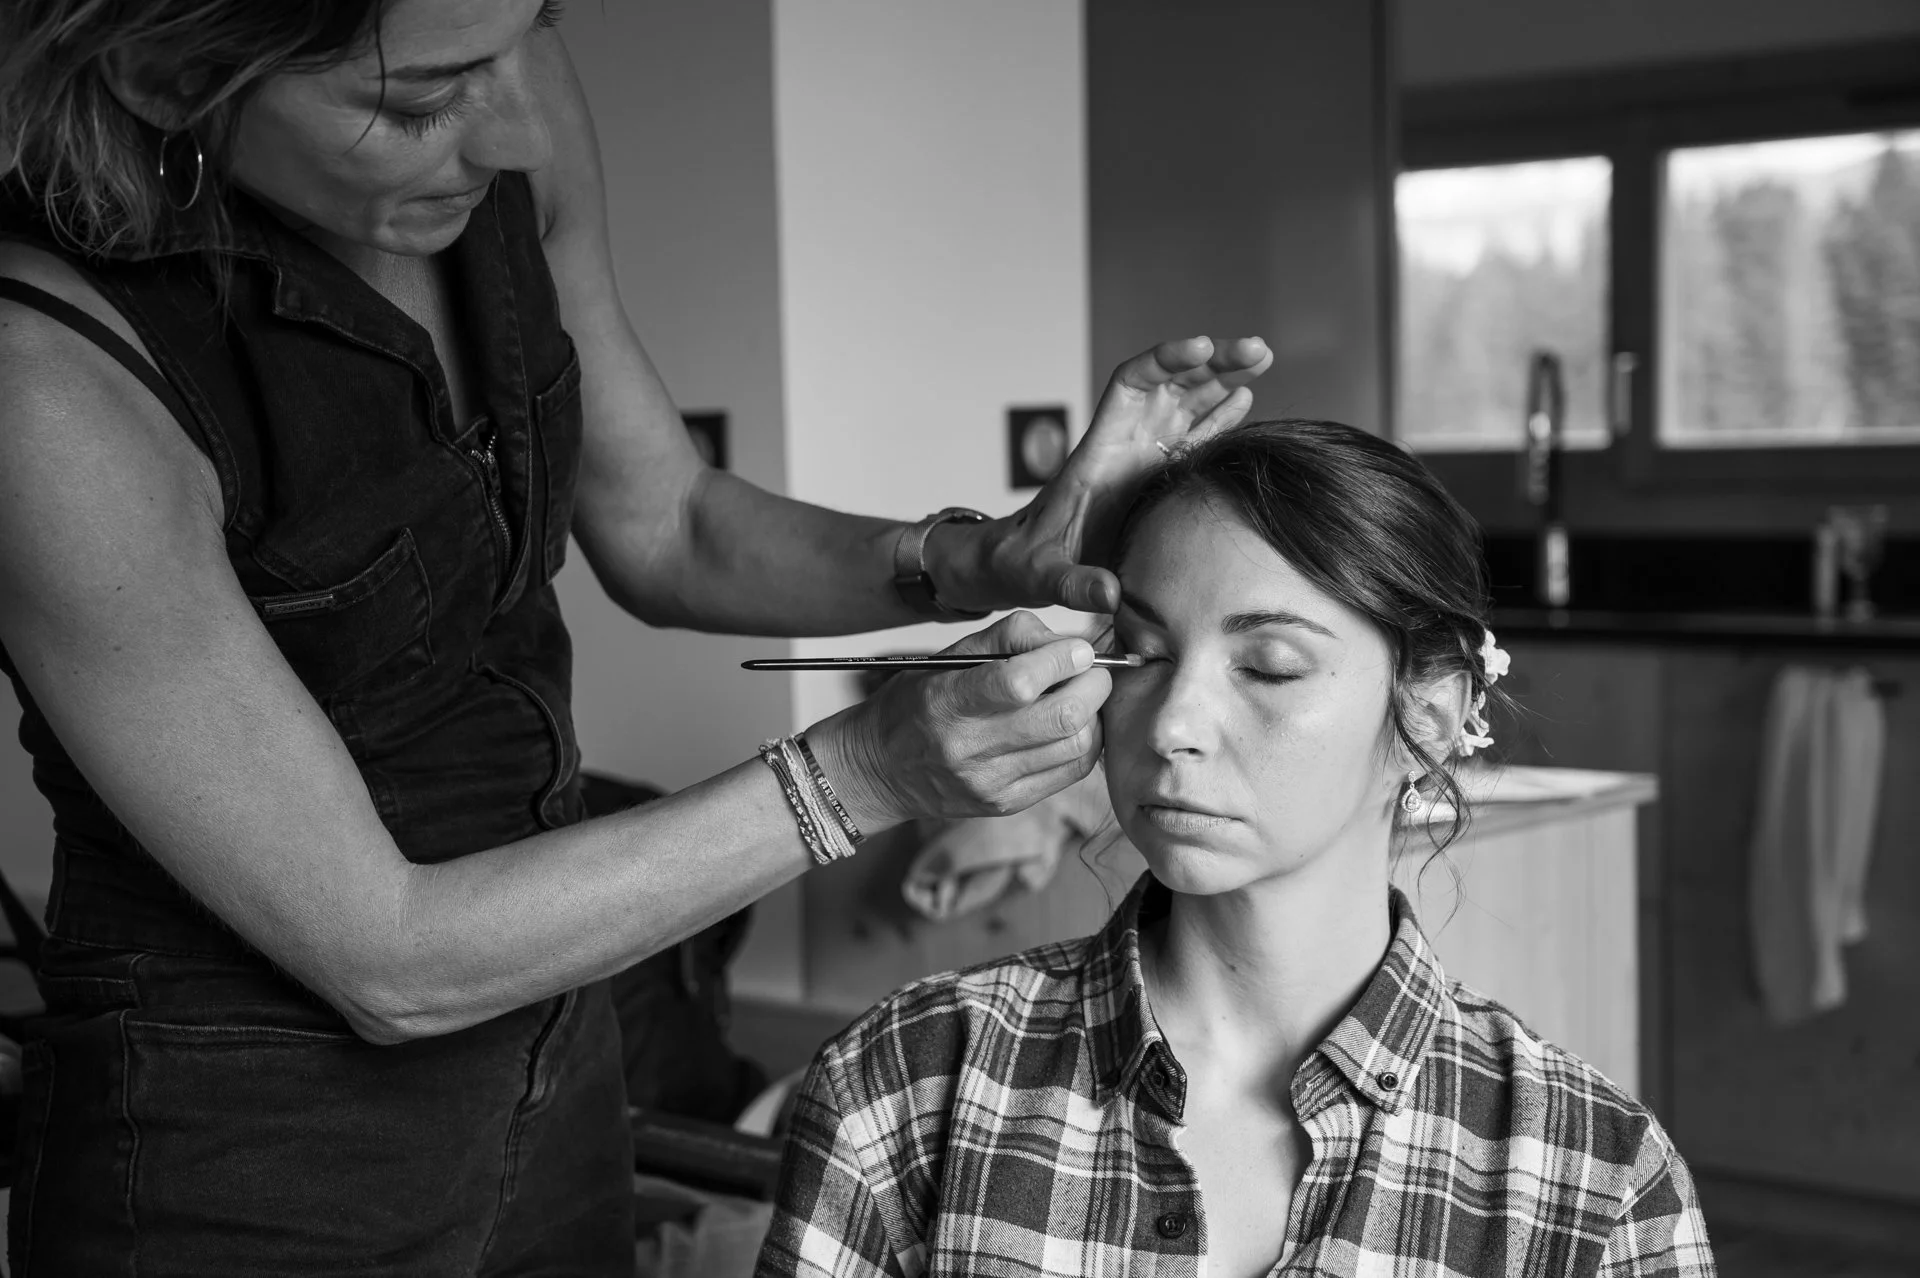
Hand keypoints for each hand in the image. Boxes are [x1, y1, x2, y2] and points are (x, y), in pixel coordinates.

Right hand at [807, 612, 1110, 829]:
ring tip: (1080, 696)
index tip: (1079, 648)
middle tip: (1093, 670)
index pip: (1017, 683)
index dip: (1061, 660)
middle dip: (1094, 685)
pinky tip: (1070, 726)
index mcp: (945, 702)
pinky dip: (1084, 742)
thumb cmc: (918, 701)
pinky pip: (1071, 772)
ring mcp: (990, 782)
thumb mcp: (948, 655)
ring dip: (1093, 714)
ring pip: (1075, 745)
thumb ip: (1009, 637)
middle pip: (1061, 717)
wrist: (880, 769)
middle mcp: (967, 748)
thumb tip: (1069, 644)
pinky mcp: (1006, 804)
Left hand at [954, 336, 1272, 614]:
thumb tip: (1111, 595)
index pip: (1130, 386)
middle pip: (1169, 385)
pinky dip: (1216, 415)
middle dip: (1211, 360)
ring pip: (1184, 403)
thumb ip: (1075, 584)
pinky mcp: (1154, 478)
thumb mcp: (1043, 577)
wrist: (1018, 566)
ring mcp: (1141, 459)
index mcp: (1097, 454)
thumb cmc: (1023, 565)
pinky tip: (1243, 396)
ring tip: (1260, 356)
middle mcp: (1123, 446)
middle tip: (1256, 349)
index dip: (1164, 362)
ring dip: (1220, 376)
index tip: (1199, 348)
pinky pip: (1190, 437)